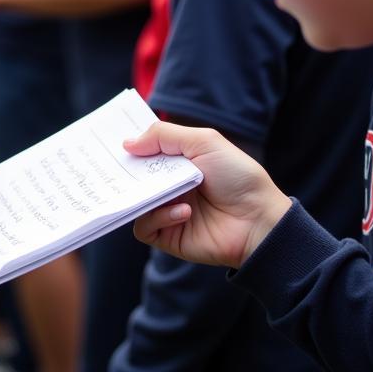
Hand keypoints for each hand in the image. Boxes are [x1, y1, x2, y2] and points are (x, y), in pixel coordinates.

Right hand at [125, 122, 292, 268]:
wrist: (260, 221)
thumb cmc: (238, 177)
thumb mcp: (204, 142)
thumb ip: (164, 136)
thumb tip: (127, 143)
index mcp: (178, 161)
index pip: (145, 150)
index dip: (130, 145)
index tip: (112, 139)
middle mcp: (169, 185)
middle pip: (134, 176)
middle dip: (125, 170)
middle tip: (113, 164)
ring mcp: (167, 210)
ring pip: (134, 201)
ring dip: (145, 194)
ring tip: (161, 189)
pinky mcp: (169, 236)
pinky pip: (145, 227)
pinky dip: (158, 217)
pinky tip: (183, 212)